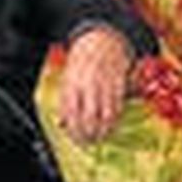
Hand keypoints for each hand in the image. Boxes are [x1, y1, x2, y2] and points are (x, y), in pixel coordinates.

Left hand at [58, 27, 131, 142]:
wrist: (101, 38)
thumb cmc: (82, 58)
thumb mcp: (68, 75)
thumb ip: (66, 98)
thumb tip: (62, 123)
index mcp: (72, 82)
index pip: (70, 112)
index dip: (73, 130)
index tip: (75, 139)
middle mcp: (88, 84)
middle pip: (87, 117)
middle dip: (88, 134)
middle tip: (87, 143)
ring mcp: (104, 84)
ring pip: (104, 115)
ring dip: (102, 131)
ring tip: (99, 138)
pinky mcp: (118, 84)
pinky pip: (117, 107)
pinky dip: (114, 120)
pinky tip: (110, 126)